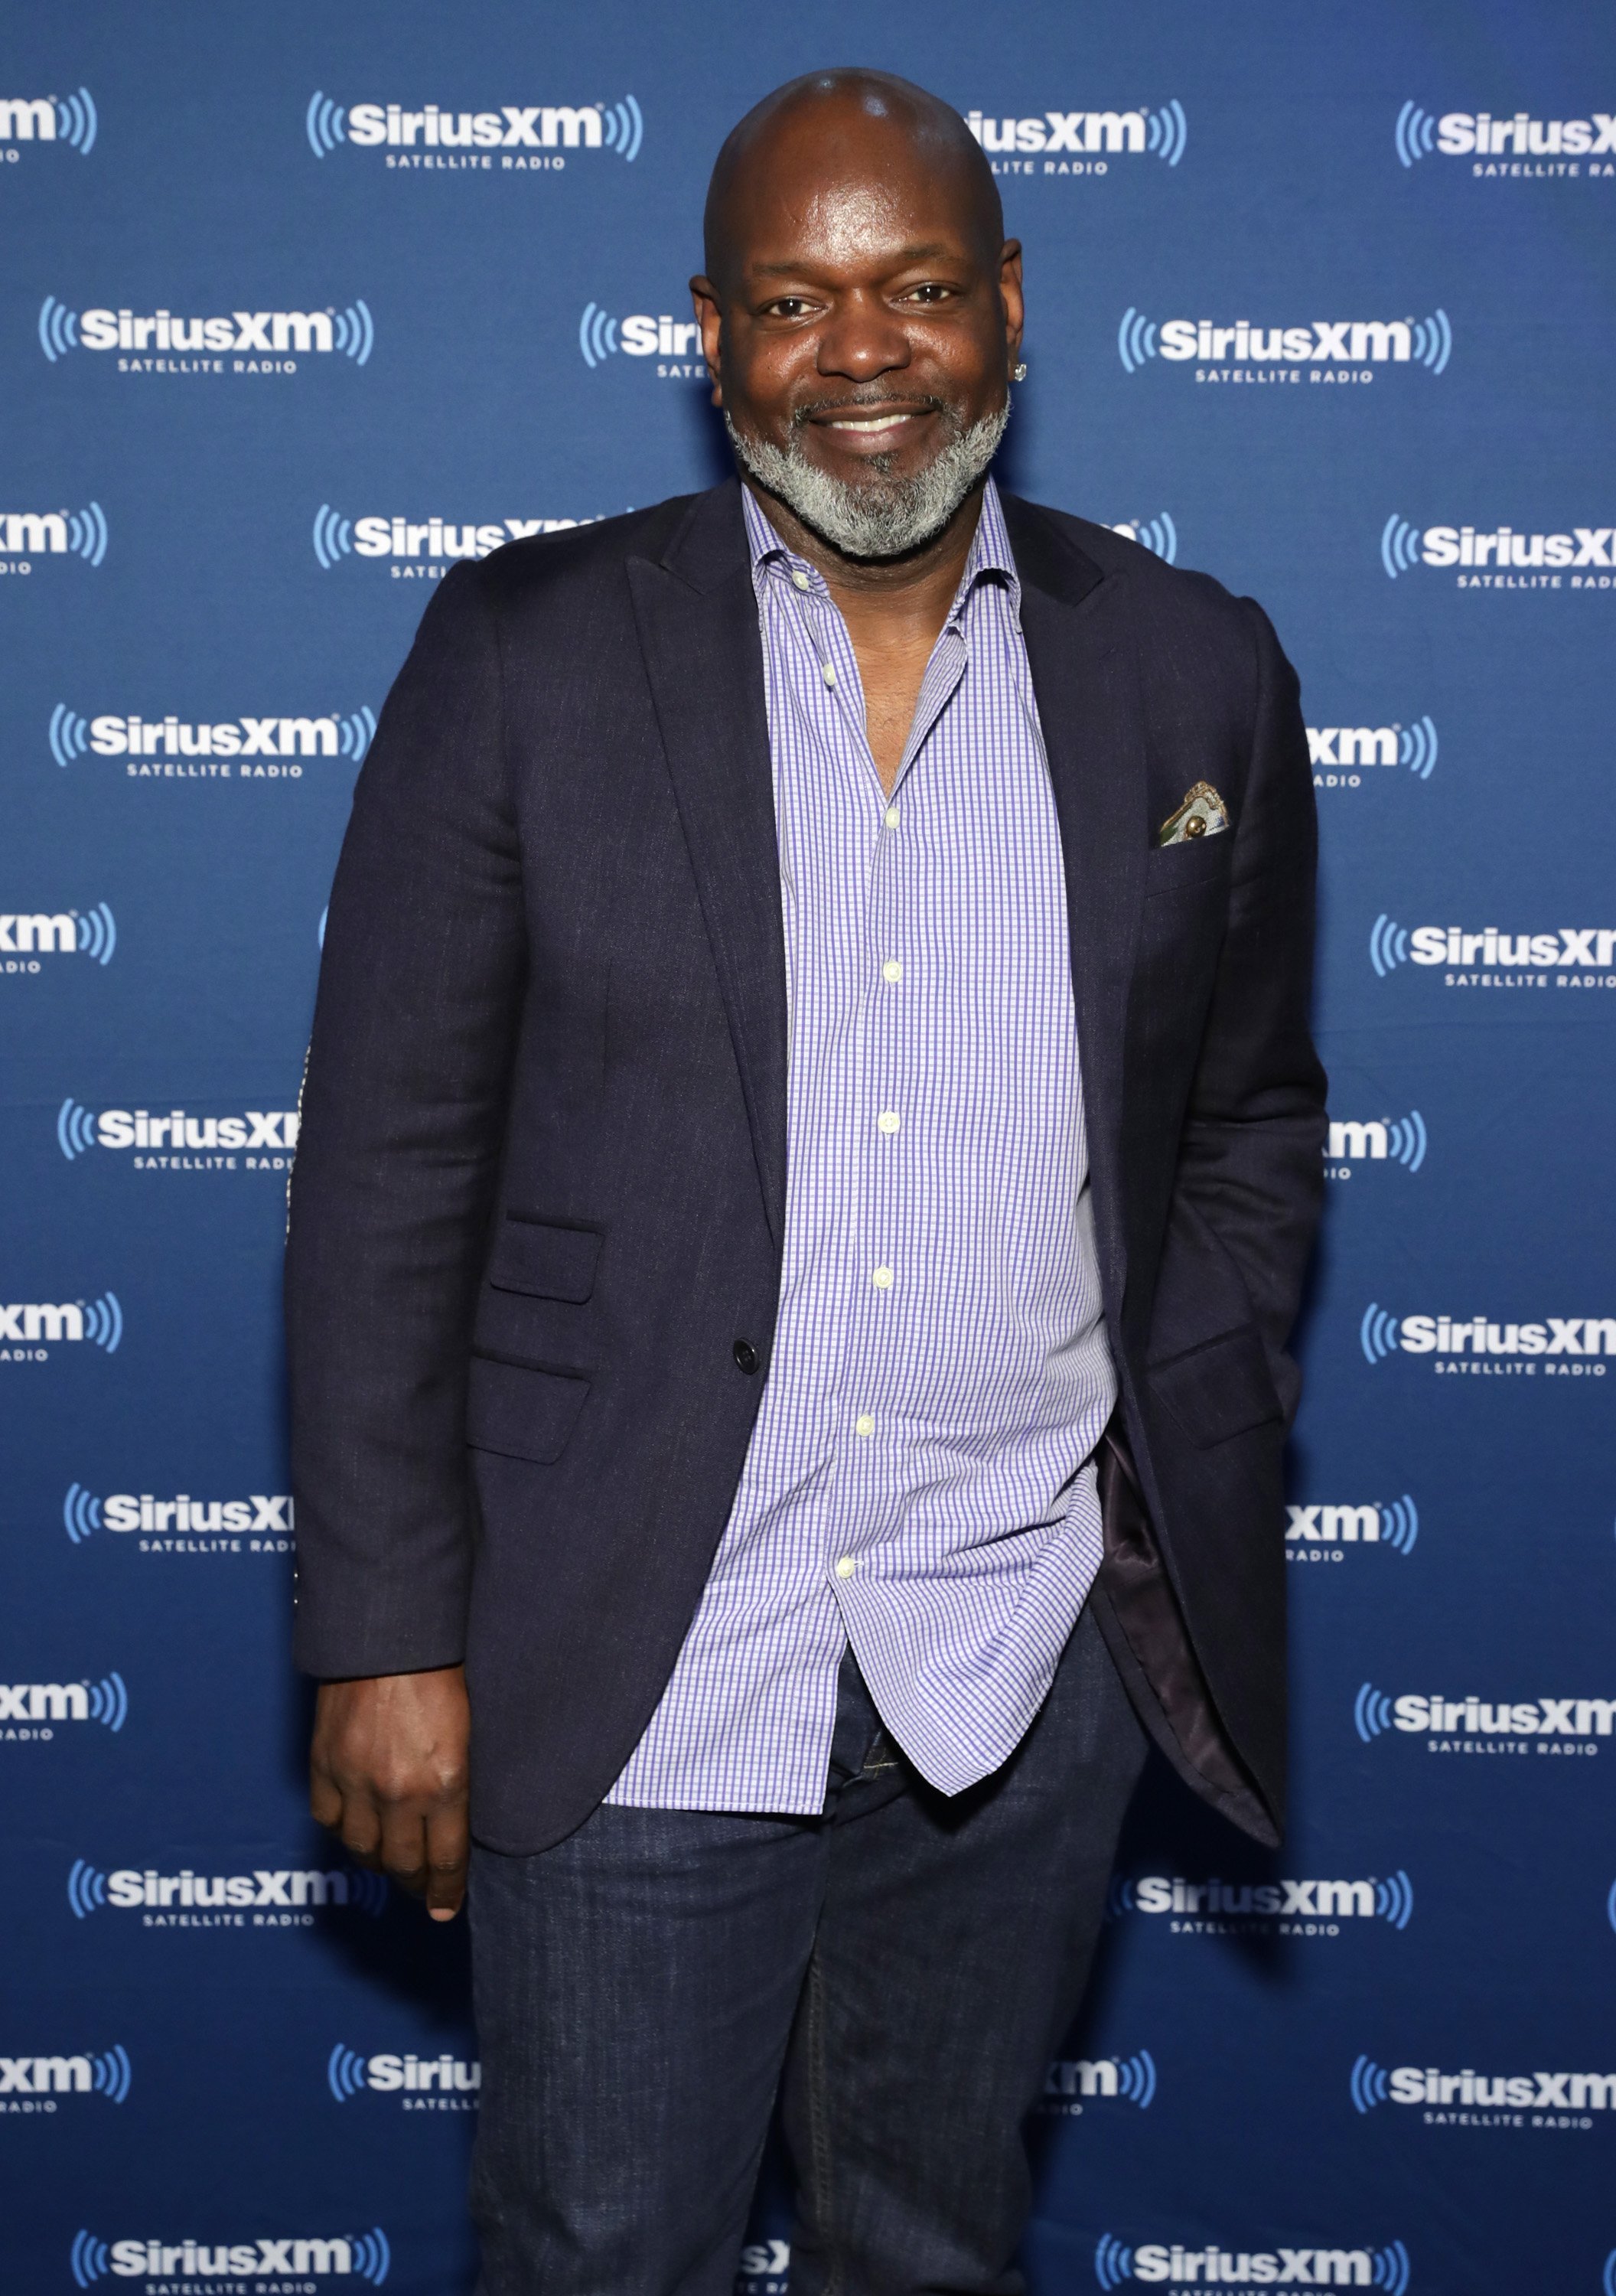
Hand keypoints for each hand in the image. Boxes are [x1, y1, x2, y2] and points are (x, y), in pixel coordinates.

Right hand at [310, 1666, 470, 1919]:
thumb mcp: (467, 1733)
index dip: (445, 1891)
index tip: (444, 1909)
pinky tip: (355, 1828)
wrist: (388, 1636)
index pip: (445, 1860)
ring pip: (362, 1850)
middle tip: (421, 1890)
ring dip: (378, 1862)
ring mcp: (356, 1782)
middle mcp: (399, 1793)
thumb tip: (453, 1824)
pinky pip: (329, 1820)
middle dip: (415, 1884)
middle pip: (403, 1864)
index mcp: (446, 1784)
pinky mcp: (324, 1766)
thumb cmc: (440, 1674)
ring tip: (390, 1861)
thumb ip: (458, 1783)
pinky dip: (343, 1831)